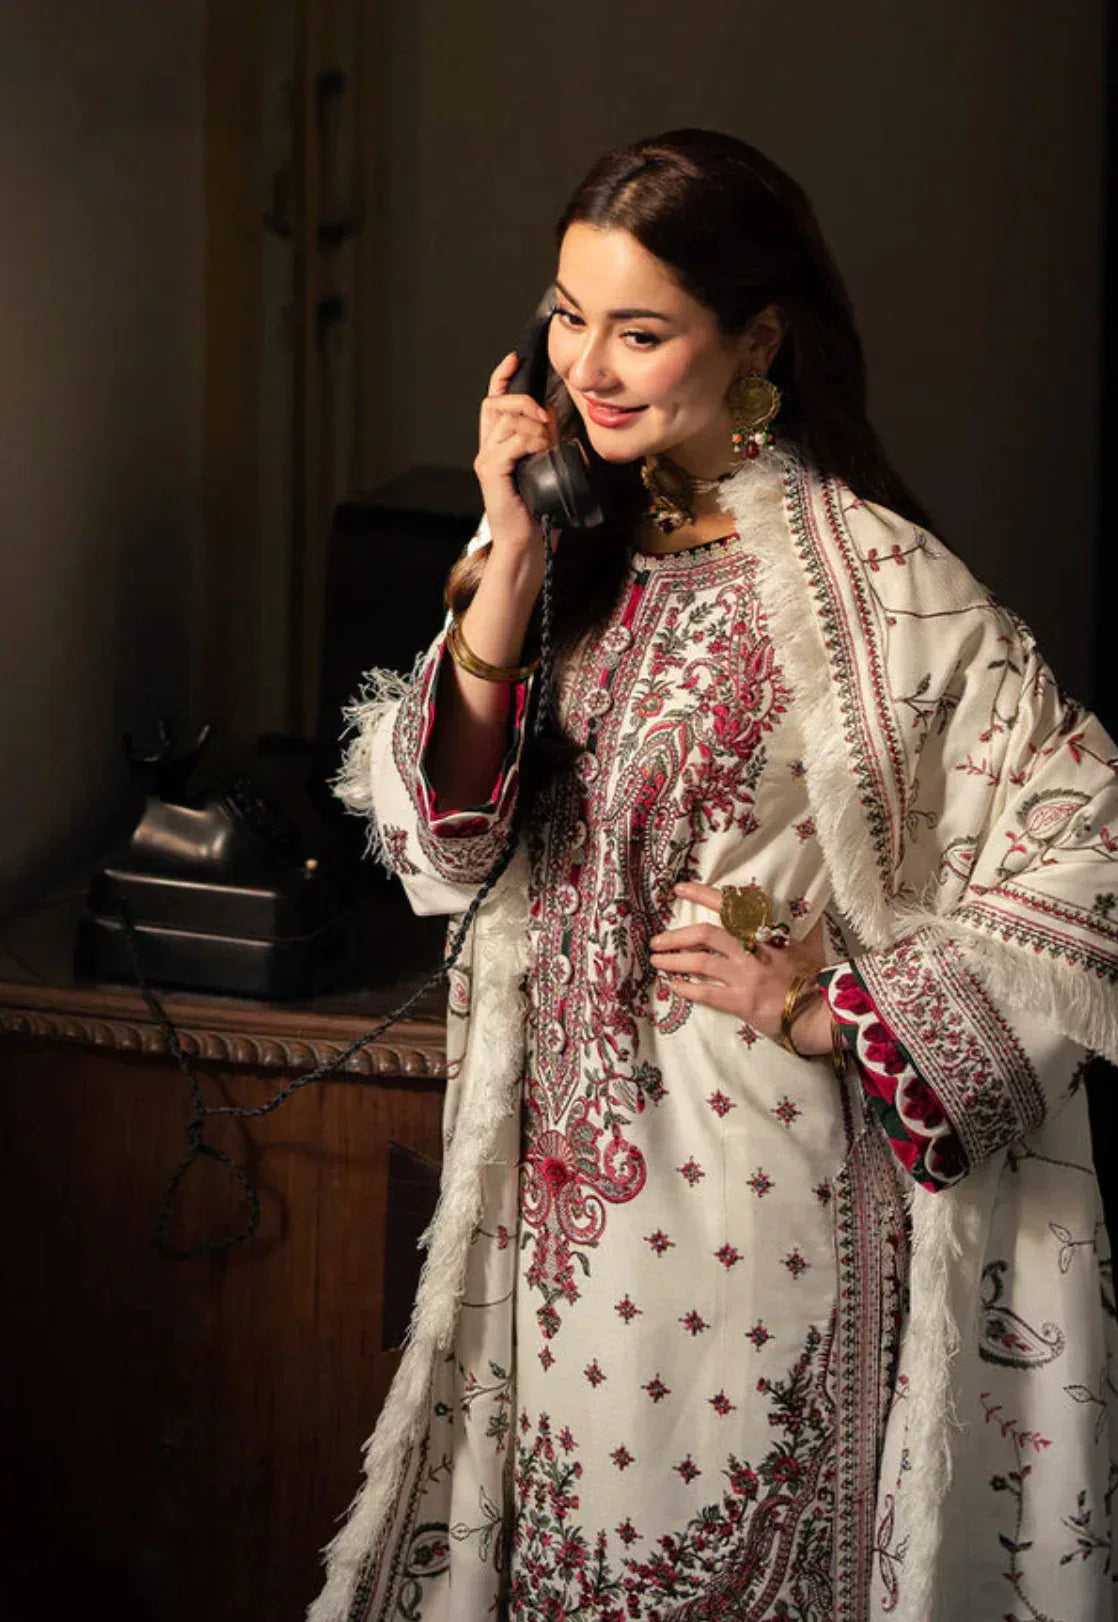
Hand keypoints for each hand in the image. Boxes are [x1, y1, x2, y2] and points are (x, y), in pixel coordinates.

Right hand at [474, 351, 555, 559]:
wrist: (529, 543)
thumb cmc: (539, 510)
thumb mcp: (546, 466)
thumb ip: (545, 440)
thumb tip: (554, 415)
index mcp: (497, 447)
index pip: (493, 402)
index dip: (501, 377)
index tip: (515, 359)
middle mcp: (487, 450)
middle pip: (497, 403)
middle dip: (523, 401)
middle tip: (544, 416)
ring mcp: (487, 460)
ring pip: (508, 421)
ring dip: (534, 427)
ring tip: (547, 446)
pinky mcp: (491, 471)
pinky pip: (513, 442)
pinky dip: (531, 442)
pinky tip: (541, 453)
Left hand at [648, 881, 832, 1054]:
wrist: (823, 1012)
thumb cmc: (818, 977)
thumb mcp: (812, 944)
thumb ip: (803, 926)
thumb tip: (808, 907)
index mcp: (769, 932)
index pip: (732, 906)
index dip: (703, 894)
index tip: (681, 888)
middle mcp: (754, 950)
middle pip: (706, 934)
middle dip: (677, 935)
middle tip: (657, 939)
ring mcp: (747, 976)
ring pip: (701, 962)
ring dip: (674, 960)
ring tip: (657, 961)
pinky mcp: (743, 1002)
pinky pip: (706, 993)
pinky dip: (686, 988)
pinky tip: (674, 986)